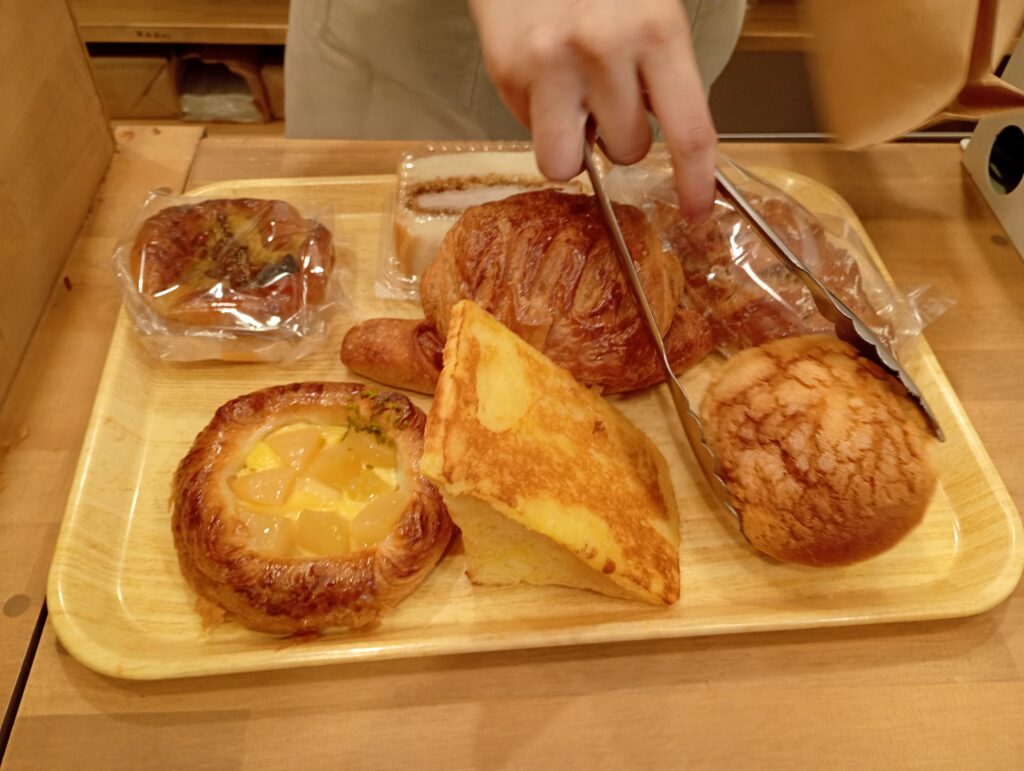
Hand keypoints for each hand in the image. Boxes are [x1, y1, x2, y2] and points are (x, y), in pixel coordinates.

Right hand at [470, 0, 716, 217]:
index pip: (689, 131)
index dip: (695, 182)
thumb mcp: (649, 6)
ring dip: (573, 142)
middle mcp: (604, 49)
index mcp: (657, 29)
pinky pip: (527, 131)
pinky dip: (535, 113)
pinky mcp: (507, 71)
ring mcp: (549, 64)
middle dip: (619, 136)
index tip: (696, 212)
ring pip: (567, 161)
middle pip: (626, 151)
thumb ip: (660, 69)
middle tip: (606, 98)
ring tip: (569, 100)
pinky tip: (539, 72)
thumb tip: (664, 139)